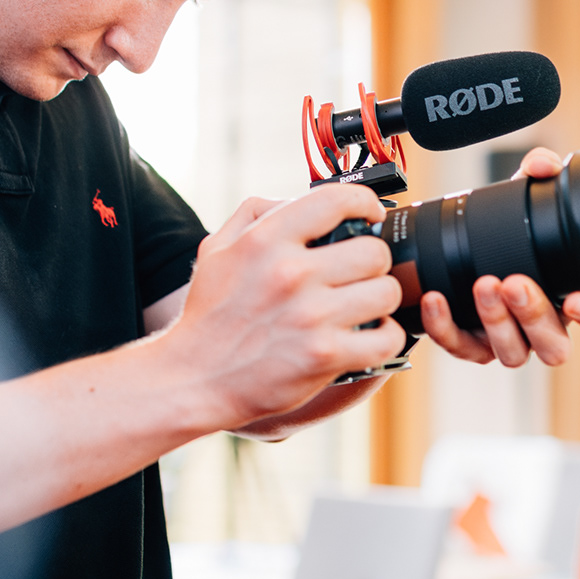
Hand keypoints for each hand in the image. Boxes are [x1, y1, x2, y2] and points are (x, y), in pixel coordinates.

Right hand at [161, 184, 404, 426]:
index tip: (369, 217)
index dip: (365, 204)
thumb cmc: (208, 316)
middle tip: (360, 274)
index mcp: (266, 240)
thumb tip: (294, 199)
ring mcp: (310, 317)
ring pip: (386, 292)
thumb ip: (254, 213)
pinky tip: (370, 335)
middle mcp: (290, 273)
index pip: (337, 200)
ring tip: (364, 307)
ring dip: (381, 300)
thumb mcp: (216, 249)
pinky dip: (386, 337)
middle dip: (373, 262)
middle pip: (374, 251)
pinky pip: (386, 338)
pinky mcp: (324, 357)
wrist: (193, 379)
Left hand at [419, 145, 579, 367]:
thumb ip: (538, 176)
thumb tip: (542, 164)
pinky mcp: (474, 346)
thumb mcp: (525, 199)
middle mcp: (547, 327)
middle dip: (534, 315)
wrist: (462, 249)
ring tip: (482, 284)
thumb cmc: (510, 232)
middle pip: (555, 344)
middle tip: (514, 283)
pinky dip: (447, 327)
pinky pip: (462, 348)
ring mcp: (512, 340)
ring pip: (514, 353)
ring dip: (496, 321)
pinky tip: (437, 299)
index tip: (578, 299)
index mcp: (574, 297)